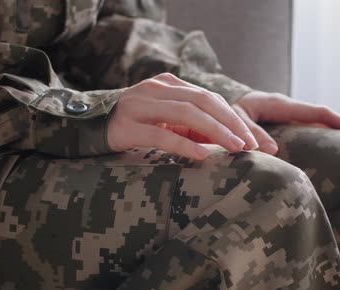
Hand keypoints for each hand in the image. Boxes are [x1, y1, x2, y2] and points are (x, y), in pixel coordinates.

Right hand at [107, 73, 258, 159]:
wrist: (88, 129)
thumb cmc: (134, 126)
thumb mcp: (166, 122)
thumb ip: (192, 127)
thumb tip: (226, 141)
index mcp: (167, 84)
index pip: (208, 97)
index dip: (232, 117)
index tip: (252, 138)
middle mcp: (155, 89)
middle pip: (202, 101)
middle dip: (230, 123)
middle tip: (249, 144)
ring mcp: (139, 106)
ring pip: (185, 113)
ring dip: (215, 131)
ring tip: (234, 147)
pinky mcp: (127, 126)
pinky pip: (161, 134)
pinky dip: (184, 144)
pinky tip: (202, 155)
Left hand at [233, 91, 339, 154]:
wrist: (217, 105)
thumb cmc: (225, 111)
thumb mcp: (237, 119)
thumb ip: (252, 132)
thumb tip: (274, 151)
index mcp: (281, 104)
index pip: (317, 112)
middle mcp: (288, 108)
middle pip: (324, 117)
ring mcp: (286, 116)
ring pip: (316, 124)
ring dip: (334, 135)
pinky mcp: (282, 124)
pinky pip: (305, 131)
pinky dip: (318, 140)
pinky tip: (325, 155)